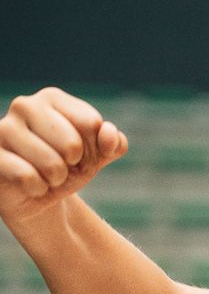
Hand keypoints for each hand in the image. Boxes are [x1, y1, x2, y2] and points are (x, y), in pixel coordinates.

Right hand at [0, 90, 126, 229]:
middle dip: (73, 166)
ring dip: (56, 180)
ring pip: (52, 164)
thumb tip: (110, 134)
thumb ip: (113, 143)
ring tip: (44, 176)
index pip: (91, 124)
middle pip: (73, 145)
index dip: (94, 149)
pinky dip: (38, 189)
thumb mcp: (97, 156)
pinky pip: (28, 177)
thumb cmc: (67, 167)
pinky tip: (30, 185)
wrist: (37, 195)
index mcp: (51, 98)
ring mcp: (3, 129)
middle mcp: (24, 106)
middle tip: (60, 167)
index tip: (80, 153)